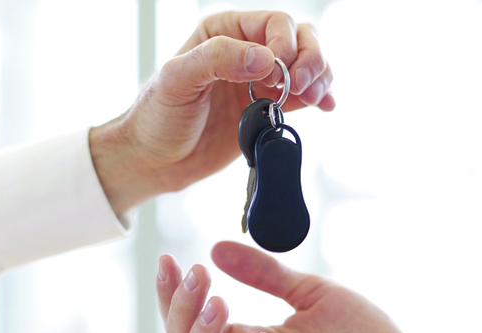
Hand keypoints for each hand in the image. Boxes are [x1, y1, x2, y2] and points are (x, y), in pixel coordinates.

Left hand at [90, 11, 334, 214]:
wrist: (155, 161)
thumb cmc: (157, 117)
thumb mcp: (176, 80)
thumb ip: (217, 60)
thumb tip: (265, 58)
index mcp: (224, 33)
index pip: (274, 23)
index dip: (286, 45)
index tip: (280, 74)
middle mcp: (246, 51)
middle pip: (300, 38)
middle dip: (311, 59)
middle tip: (303, 87)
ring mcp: (261, 81)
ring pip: (308, 65)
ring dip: (320, 77)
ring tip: (314, 98)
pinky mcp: (269, 108)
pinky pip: (305, 96)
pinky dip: (321, 97)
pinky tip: (325, 106)